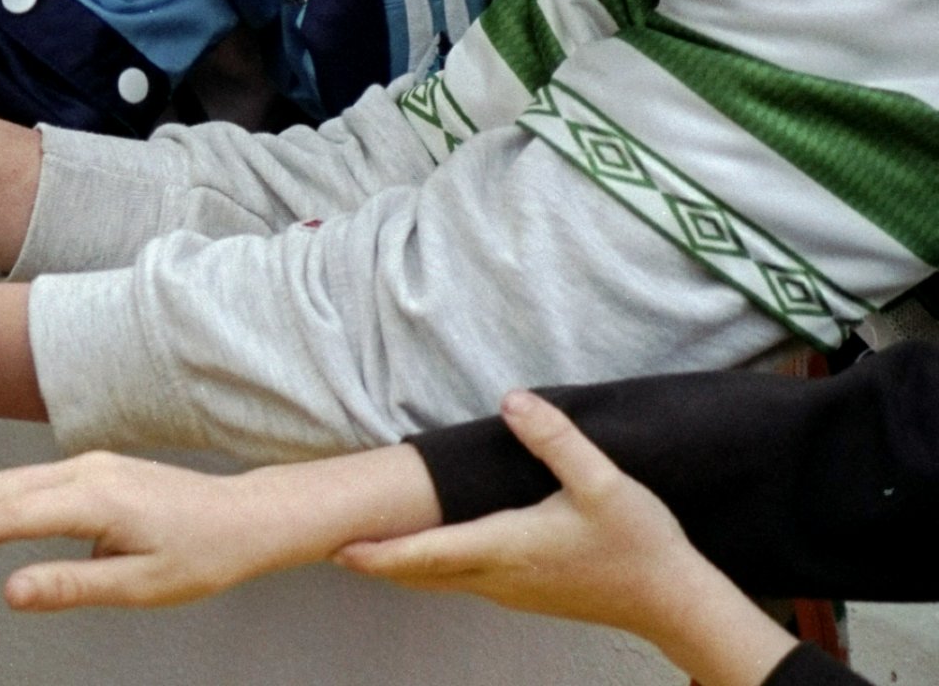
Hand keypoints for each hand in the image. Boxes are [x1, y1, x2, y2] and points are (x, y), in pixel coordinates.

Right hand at [0, 445, 441, 610]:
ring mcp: (87, 465)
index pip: (12, 515)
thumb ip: (71, 586)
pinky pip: (28, 479)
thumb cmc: (204, 553)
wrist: (247, 517)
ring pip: (9, 480)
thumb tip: (11, 590)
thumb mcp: (141, 585)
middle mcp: (85, 471)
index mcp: (95, 498)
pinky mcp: (92, 469)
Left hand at [337, 392, 800, 685]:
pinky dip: (429, 567)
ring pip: (439, 579)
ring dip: (399, 562)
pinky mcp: (526, 594)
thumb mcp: (603, 482)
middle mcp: (498, 577)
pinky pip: (462, 580)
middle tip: (327, 539)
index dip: (377, 551)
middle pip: (420, 572)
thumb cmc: (639, 543)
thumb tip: (513, 400)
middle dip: (373, 557)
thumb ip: (556, 439)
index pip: (424, 554)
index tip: (335, 545)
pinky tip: (423, 551)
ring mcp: (511, 591)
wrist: (674, 601)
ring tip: (360, 541)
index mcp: (504, 548)